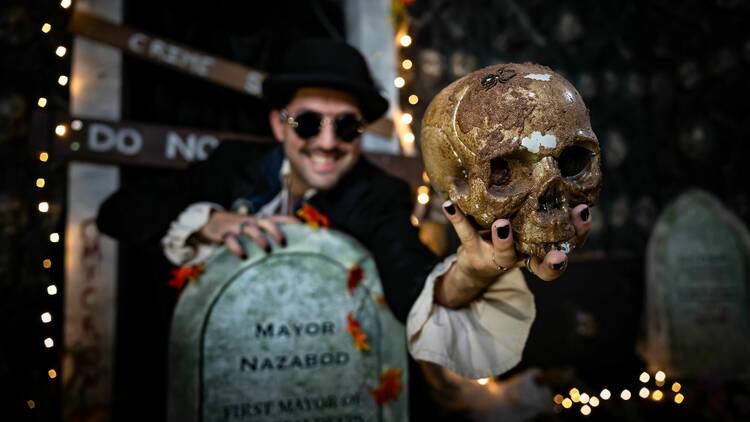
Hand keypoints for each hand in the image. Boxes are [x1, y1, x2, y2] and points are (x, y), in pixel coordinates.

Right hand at [198, 210, 298, 258]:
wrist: (212, 223)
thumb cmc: (239, 231)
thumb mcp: (254, 230)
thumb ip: (267, 238)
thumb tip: (288, 253)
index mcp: (260, 221)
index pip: (278, 218)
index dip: (290, 220)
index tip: (302, 226)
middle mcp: (252, 222)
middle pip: (266, 221)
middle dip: (276, 230)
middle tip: (284, 243)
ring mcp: (238, 227)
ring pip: (251, 228)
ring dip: (260, 238)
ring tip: (267, 250)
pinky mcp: (225, 234)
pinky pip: (231, 239)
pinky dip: (237, 248)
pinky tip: (243, 257)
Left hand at [435, 201, 591, 306]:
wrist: (474, 265)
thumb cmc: (509, 234)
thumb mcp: (527, 219)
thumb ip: (541, 202)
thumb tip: (555, 163)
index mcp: (541, 248)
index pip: (568, 244)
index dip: (579, 233)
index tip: (584, 213)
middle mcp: (523, 257)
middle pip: (542, 266)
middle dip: (552, 262)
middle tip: (559, 256)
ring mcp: (497, 257)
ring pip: (504, 253)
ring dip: (504, 240)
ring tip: (502, 224)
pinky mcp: (473, 251)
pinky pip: (465, 233)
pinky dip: (457, 218)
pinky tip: (449, 204)